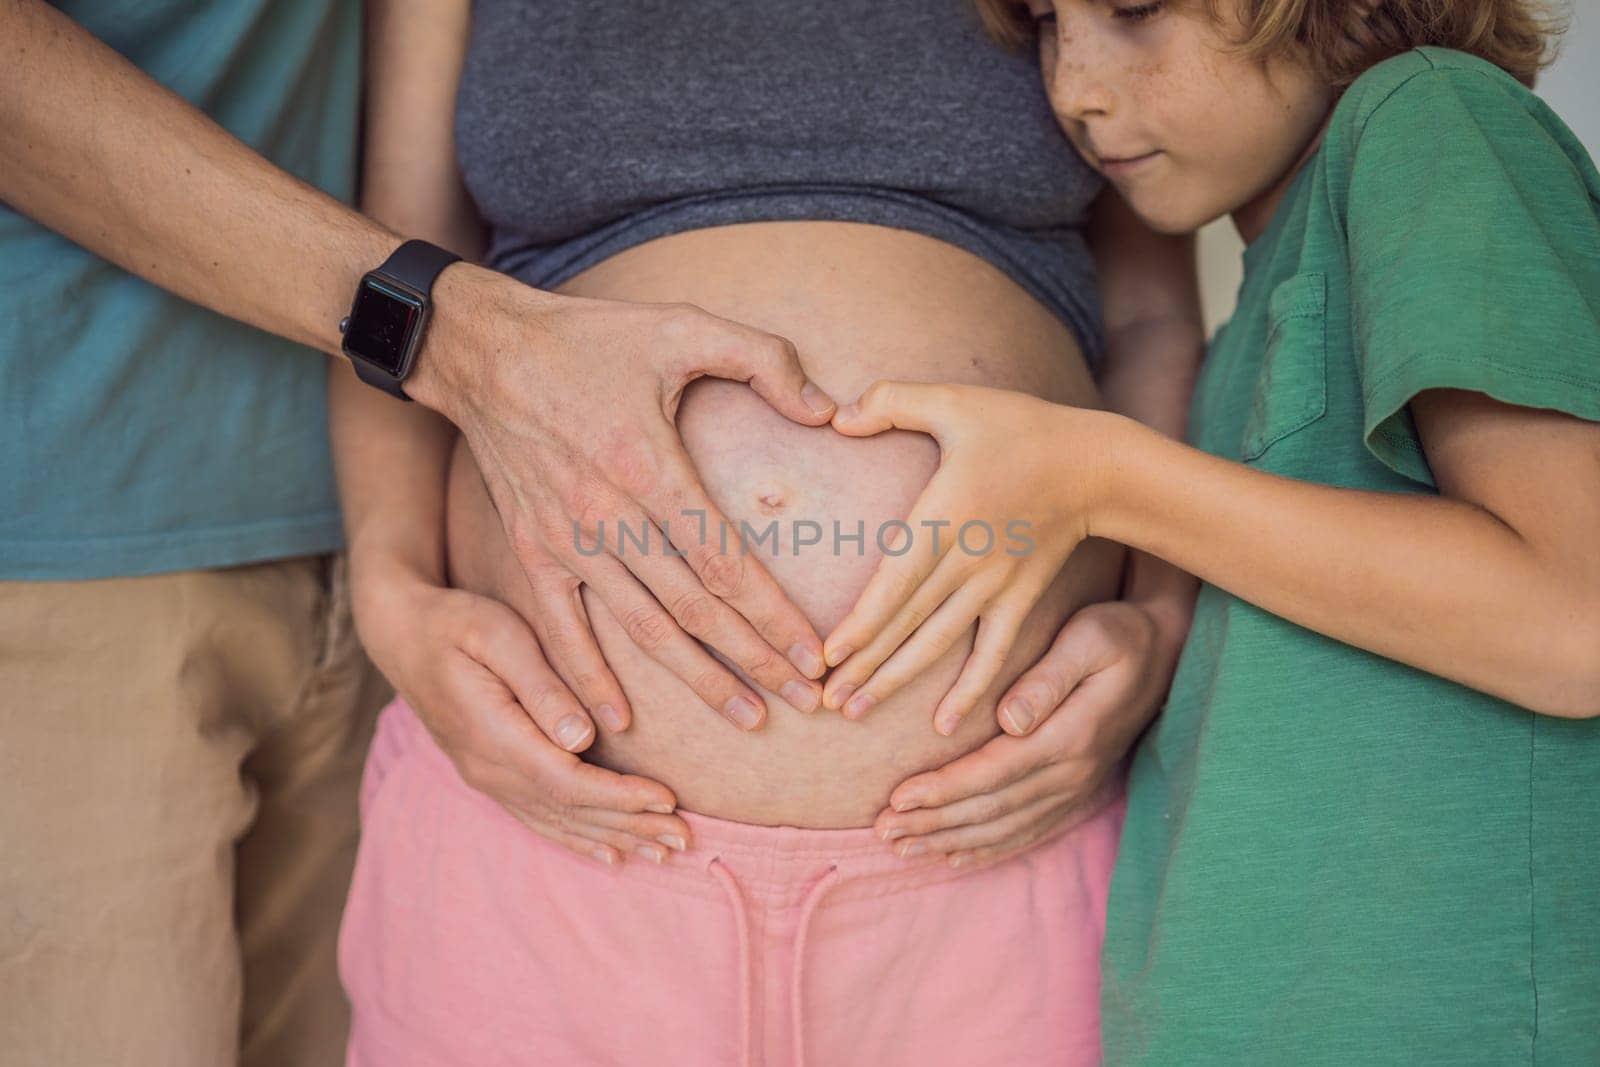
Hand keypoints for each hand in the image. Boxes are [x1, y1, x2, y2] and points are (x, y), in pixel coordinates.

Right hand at [350, 552, 691, 865]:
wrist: (402, 635)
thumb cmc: (457, 623)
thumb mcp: (498, 634)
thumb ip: (540, 684)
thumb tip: (583, 737)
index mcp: (493, 735)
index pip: (567, 781)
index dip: (619, 796)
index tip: (667, 799)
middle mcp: (487, 769)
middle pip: (569, 810)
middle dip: (630, 825)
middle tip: (685, 837)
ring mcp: (484, 778)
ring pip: (556, 822)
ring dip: (612, 838)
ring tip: (663, 853)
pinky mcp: (488, 776)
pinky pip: (538, 818)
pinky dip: (578, 838)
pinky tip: (611, 853)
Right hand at [409, 272, 834, 728]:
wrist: (483, 351)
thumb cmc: (591, 338)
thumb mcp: (682, 324)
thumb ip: (764, 358)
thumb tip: (827, 408)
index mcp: (650, 467)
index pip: (726, 563)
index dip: (774, 616)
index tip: (816, 655)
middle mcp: (608, 516)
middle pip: (695, 608)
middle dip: (756, 660)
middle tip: (807, 701)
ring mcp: (566, 541)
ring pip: (642, 628)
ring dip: (696, 679)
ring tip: (747, 716)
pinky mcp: (531, 551)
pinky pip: (562, 629)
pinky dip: (588, 678)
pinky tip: (619, 720)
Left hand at [821, 380, 1121, 732]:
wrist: (1096, 464)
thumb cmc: (1020, 426)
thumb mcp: (955, 399)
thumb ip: (891, 400)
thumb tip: (837, 417)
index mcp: (945, 515)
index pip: (896, 579)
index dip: (862, 621)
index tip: (829, 655)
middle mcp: (967, 559)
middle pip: (907, 622)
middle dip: (863, 664)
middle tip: (821, 702)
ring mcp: (995, 585)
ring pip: (939, 643)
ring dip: (897, 681)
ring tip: (854, 713)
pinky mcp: (1019, 598)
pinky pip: (992, 652)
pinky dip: (970, 689)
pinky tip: (943, 725)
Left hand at [871, 597, 1185, 867]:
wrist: (1165, 650)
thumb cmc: (1118, 634)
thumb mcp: (1089, 639)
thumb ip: (1048, 679)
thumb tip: (1009, 720)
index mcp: (1070, 735)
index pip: (994, 772)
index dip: (944, 790)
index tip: (897, 797)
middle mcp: (1074, 772)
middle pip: (992, 808)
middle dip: (934, 822)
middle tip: (883, 831)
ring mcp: (1079, 787)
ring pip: (1006, 827)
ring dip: (951, 840)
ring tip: (903, 847)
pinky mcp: (1080, 792)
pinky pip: (1032, 831)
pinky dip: (990, 849)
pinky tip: (955, 857)